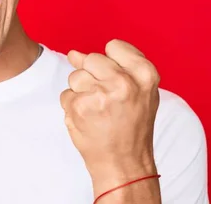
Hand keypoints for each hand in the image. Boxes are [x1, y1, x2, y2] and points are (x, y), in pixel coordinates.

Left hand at [60, 39, 160, 193]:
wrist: (124, 164)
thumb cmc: (132, 126)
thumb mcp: (139, 91)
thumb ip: (114, 66)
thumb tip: (73, 54)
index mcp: (144, 75)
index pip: (114, 46)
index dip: (110, 62)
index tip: (115, 81)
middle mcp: (124, 82)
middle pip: (90, 59)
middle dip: (91, 76)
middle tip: (105, 100)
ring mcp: (100, 95)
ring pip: (75, 76)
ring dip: (80, 92)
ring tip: (98, 111)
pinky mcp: (80, 107)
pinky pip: (66, 95)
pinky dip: (72, 107)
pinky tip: (88, 120)